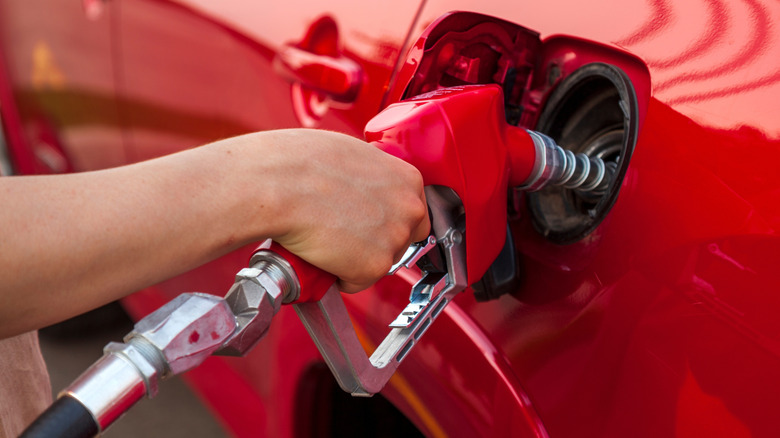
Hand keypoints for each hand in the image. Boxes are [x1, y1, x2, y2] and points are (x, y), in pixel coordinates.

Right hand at [238, 129, 429, 292]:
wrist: (281, 184)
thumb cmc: (303, 163)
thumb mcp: (352, 155)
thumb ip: (372, 177)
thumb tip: (364, 190)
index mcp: (408, 180)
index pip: (413, 213)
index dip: (388, 221)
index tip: (372, 225)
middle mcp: (409, 210)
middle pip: (401, 240)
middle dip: (375, 242)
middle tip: (345, 234)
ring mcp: (394, 240)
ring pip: (379, 262)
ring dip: (356, 258)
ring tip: (327, 239)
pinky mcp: (373, 267)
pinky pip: (357, 281)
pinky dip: (338, 276)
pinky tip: (321, 254)